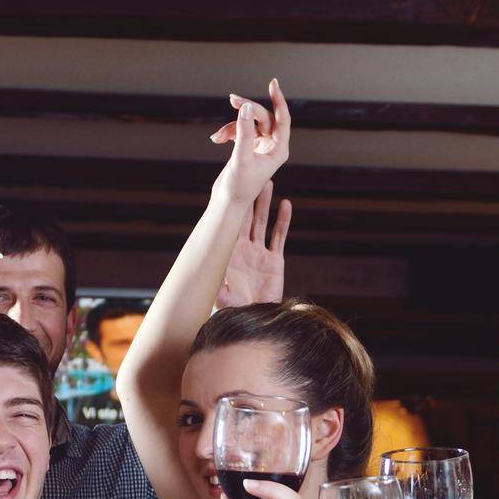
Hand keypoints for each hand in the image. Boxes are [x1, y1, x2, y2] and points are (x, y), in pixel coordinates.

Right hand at [210, 79, 290, 210]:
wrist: (227, 204)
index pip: (282, 119)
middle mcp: (272, 147)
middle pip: (262, 117)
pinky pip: (240, 131)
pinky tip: (217, 139)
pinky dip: (228, 132)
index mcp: (279, 150)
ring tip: (218, 136)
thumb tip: (245, 107)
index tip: (273, 84)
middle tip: (232, 99)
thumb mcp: (241, 158)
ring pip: (249, 123)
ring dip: (233, 125)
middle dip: (247, 109)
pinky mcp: (247, 148)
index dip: (278, 100)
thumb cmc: (238, 188)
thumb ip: (243, 132)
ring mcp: (260, 147)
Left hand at [216, 185, 289, 307]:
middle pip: (246, 219)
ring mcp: (260, 254)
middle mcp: (244, 250)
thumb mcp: (223, 299)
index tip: (233, 191)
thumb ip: (219, 289)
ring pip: (263, 223)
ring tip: (269, 185)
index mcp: (230, 255)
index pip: (231, 226)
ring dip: (265, 204)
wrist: (256, 319)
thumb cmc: (236, 311)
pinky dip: (283, 221)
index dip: (233, 209)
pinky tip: (286, 205)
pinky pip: (279, 237)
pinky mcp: (274, 261)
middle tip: (252, 179)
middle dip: (249, 199)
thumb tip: (213, 282)